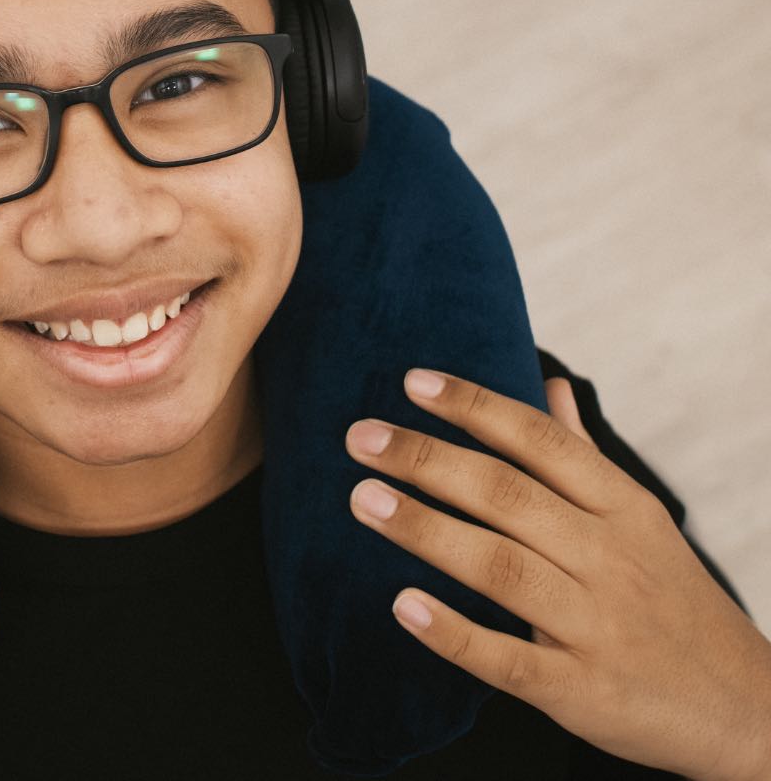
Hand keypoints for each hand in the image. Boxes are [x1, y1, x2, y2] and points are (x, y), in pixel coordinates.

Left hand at [342, 367, 770, 780]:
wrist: (746, 710)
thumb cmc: (673, 603)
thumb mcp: (643, 522)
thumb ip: (583, 457)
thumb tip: (549, 386)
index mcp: (623, 510)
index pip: (542, 444)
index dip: (476, 408)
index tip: (412, 381)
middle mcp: (609, 561)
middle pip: (509, 497)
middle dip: (429, 461)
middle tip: (359, 438)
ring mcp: (595, 627)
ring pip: (502, 569)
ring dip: (427, 531)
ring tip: (363, 499)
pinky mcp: (578, 689)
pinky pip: (508, 660)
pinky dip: (454, 633)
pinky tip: (403, 606)